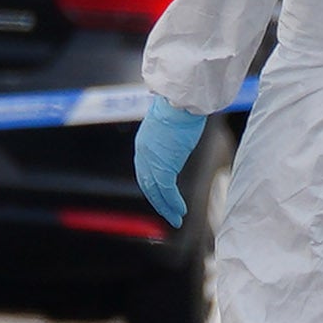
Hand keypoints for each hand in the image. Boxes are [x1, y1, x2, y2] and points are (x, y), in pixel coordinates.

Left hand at [132, 100, 209, 227]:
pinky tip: (179, 211)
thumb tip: (176, 138)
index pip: (145, 172)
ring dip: (166, 207)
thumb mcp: (168, 124)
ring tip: (176, 218)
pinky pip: (166, 191)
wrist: (178, 104)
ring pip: (156, 192)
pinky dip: (172, 203)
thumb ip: (167, 138)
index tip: (161, 197)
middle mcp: (143, 155)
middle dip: (158, 202)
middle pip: (147, 184)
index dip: (153, 187)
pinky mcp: (163, 166)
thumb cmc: (178, 107)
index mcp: (143, 144)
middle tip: (168, 214)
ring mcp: (151, 162)